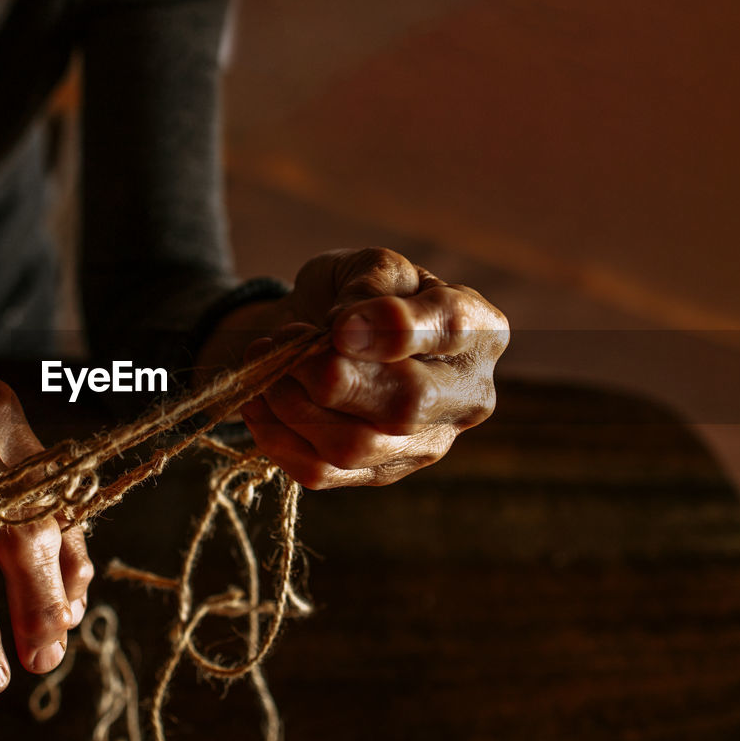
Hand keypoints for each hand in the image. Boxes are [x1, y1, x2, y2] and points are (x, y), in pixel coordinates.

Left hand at [204, 248, 507, 488]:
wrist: (322, 332)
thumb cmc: (356, 293)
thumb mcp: (368, 266)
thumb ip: (370, 284)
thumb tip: (348, 327)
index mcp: (478, 330)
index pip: (450, 330)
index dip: (392, 328)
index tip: (339, 326)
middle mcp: (464, 397)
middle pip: (405, 405)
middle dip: (333, 377)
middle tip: (288, 343)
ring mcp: (423, 445)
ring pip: (355, 446)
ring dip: (293, 403)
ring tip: (269, 362)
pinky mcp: (377, 474)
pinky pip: (321, 471)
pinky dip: (276, 435)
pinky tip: (261, 399)